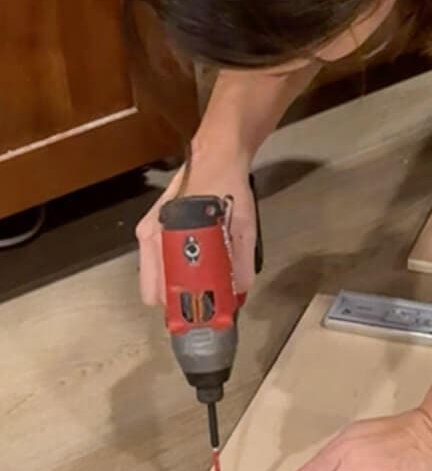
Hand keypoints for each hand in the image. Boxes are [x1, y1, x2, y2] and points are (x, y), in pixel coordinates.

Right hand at [135, 155, 256, 304]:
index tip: (200, 315)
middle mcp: (149, 237)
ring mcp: (152, 232)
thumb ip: (241, 261)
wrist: (218, 155)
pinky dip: (180, 269)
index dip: (179, 306)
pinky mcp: (159, 227)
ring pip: (160, 275)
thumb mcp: (242, 226)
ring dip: (181, 284)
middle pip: (157, 287)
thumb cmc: (225, 187)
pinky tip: (203, 266)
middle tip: (206, 303)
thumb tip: (240, 290)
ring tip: (207, 287)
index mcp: (159, 237)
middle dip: (180, 298)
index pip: (157, 291)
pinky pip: (164, 260)